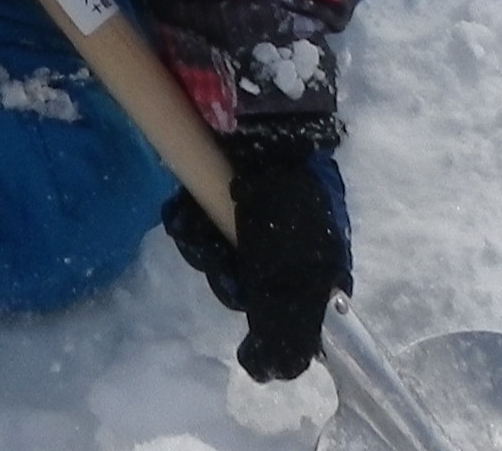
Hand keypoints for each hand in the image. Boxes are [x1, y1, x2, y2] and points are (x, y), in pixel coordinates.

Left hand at [160, 121, 350, 382]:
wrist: (265, 127)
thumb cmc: (288, 208)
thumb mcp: (297, 281)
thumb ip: (286, 337)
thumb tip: (264, 376)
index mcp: (316, 268)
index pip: (284, 314)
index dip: (259, 310)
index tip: (244, 290)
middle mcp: (285, 245)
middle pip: (242, 284)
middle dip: (222, 271)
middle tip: (221, 253)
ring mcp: (251, 216)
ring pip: (214, 253)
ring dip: (201, 244)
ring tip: (200, 222)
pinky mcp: (220, 191)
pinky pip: (196, 221)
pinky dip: (187, 219)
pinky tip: (185, 209)